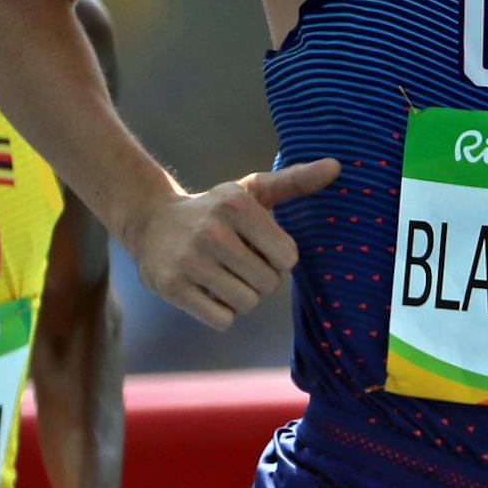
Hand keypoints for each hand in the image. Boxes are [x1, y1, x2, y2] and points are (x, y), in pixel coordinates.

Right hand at [120, 160, 338, 330]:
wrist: (150, 221)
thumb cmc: (215, 210)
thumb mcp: (253, 190)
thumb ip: (296, 180)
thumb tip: (337, 166)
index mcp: (237, 204)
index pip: (288, 257)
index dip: (278, 258)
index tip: (259, 246)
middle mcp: (212, 230)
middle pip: (268, 284)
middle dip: (260, 279)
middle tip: (238, 263)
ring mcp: (190, 260)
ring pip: (247, 304)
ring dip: (241, 297)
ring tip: (222, 275)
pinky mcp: (171, 287)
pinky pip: (223, 321)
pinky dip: (221, 313)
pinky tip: (206, 290)